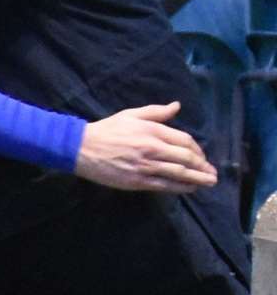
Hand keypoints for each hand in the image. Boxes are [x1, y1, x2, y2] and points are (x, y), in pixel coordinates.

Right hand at [73, 102, 216, 192]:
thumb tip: (177, 106)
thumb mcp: (130, 115)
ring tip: (210, 182)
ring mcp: (146, 166)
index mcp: (152, 130)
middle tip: (212, 173)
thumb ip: (156, 112)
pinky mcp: (139, 181)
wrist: (81, 148)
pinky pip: (166, 185)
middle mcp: (152, 148)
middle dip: (203, 166)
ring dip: (199, 179)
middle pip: (187, 158)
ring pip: (180, 174)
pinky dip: (182, 187)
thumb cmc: (107, 130)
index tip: (202, 156)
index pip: (184, 141)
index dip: (198, 150)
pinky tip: (190, 188)